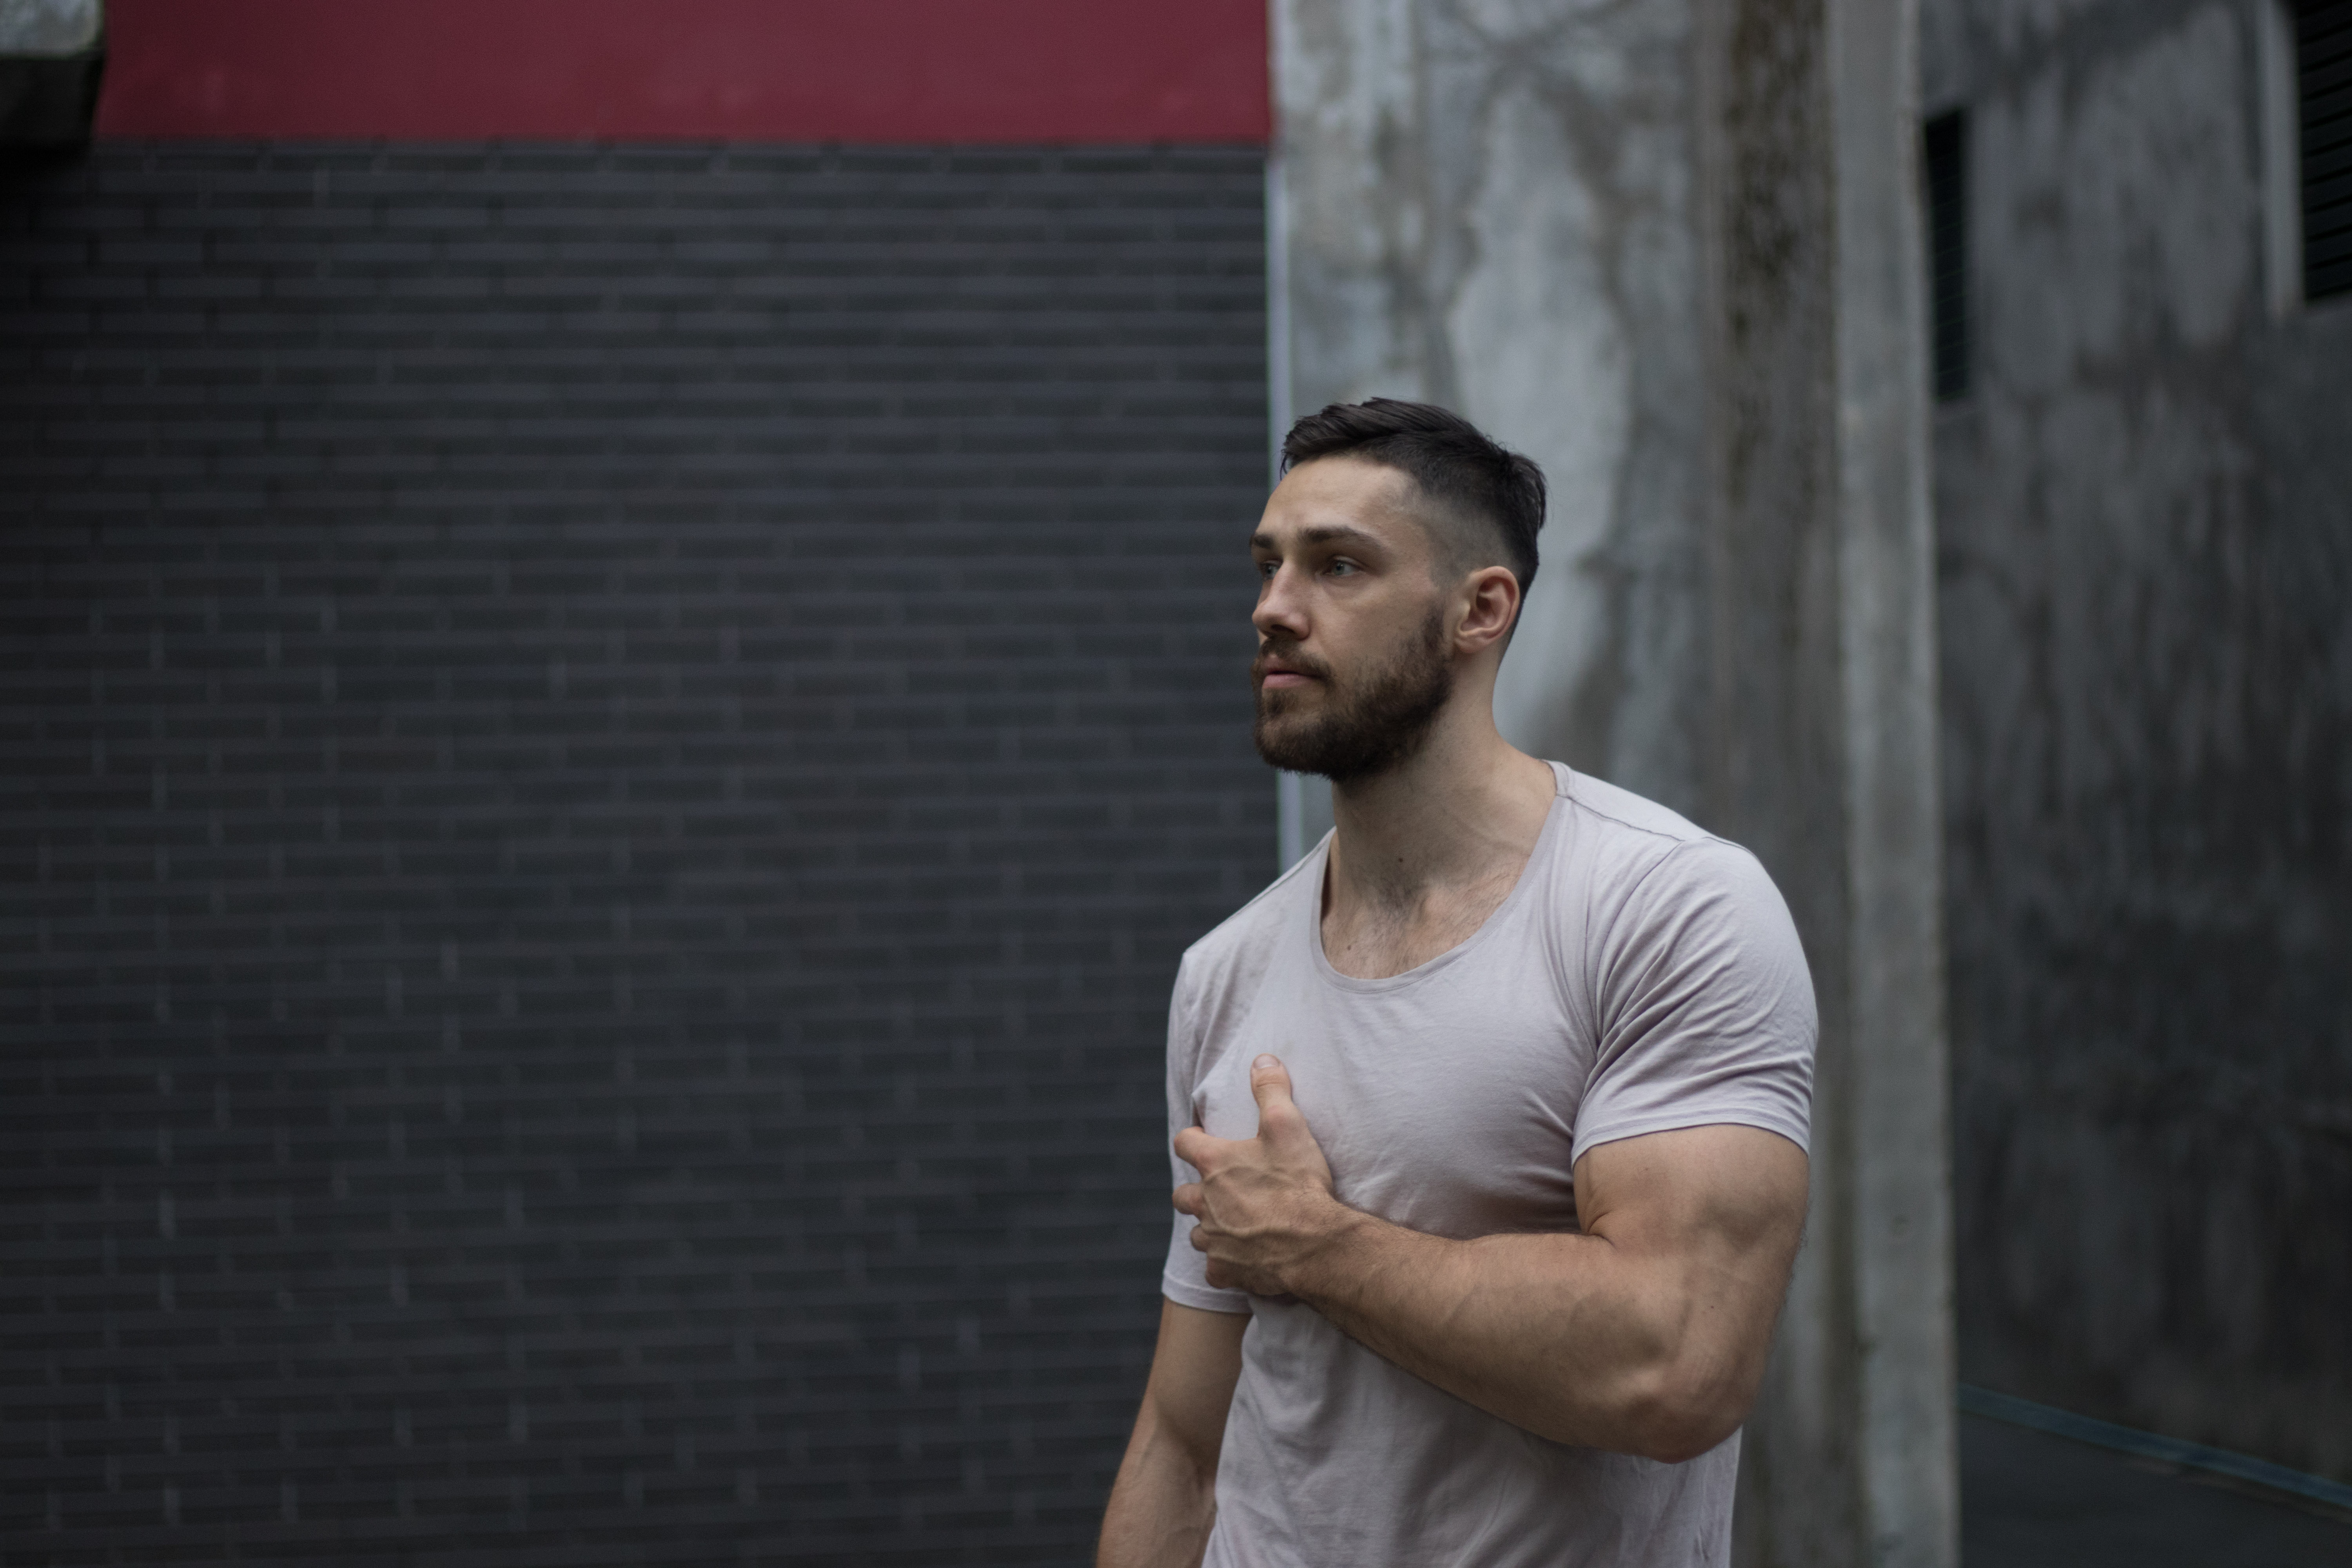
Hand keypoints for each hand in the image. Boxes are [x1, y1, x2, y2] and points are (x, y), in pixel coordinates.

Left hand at [1171, 1054, 1351, 1295]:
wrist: (1316, 1244)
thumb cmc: (1300, 1183)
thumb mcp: (1288, 1125)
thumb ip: (1271, 1089)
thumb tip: (1262, 1059)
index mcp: (1214, 1164)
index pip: (1184, 1142)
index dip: (1193, 1139)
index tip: (1204, 1139)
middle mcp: (1204, 1202)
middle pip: (1182, 1195)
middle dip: (1196, 1192)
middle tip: (1222, 1191)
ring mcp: (1212, 1240)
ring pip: (1198, 1234)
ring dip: (1211, 1228)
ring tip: (1237, 1225)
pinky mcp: (1225, 1271)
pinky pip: (1215, 1269)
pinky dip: (1225, 1264)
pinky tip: (1244, 1260)